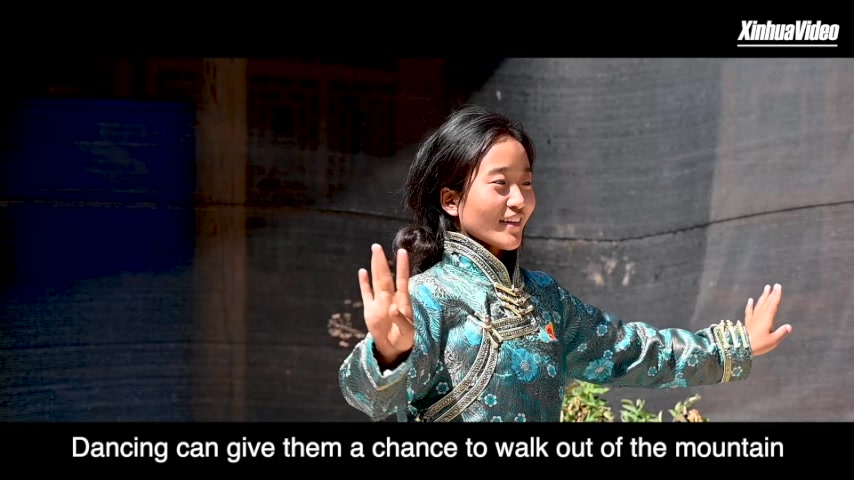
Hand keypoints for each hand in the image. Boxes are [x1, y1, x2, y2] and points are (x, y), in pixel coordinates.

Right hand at [358, 244, 413, 366]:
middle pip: (385, 277)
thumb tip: (394, 307)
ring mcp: (379, 303)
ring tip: (373, 252)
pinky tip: (362, 272)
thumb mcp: (408, 333)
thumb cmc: (406, 340)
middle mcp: (390, 299)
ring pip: (376, 282)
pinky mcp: (370, 311)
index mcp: (402, 302)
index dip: (402, 267)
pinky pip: (366, 294)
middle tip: (377, 246)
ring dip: (374, 267)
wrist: (394, 349)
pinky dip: (364, 283)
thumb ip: (402, 321)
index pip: (402, 280)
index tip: (403, 252)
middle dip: (382, 261)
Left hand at [744, 283, 791, 355]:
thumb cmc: (759, 345)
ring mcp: (753, 319)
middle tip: (775, 285)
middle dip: (771, 294)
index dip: (776, 296)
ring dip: (763, 296)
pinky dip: (750, 305)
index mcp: (767, 319)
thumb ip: (781, 333)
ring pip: (759, 305)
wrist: (742, 347)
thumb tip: (789, 326)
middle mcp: (760, 317)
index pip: (773, 305)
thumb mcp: (773, 340)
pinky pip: (749, 312)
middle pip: (766, 303)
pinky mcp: (747, 323)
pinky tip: (750, 300)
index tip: (779, 287)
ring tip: (766, 288)